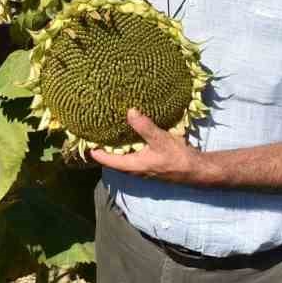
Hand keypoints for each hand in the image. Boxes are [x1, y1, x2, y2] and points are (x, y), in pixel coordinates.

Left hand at [88, 109, 205, 184]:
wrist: (195, 170)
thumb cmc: (177, 157)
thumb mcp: (160, 139)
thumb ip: (144, 127)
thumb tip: (129, 112)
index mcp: (133, 166)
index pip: (109, 161)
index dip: (96, 153)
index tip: (86, 145)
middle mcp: (136, 170)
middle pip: (114, 161)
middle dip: (104, 151)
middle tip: (95, 137)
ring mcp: (144, 168)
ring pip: (124, 160)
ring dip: (116, 150)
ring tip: (109, 136)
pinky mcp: (151, 165)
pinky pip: (134, 157)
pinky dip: (128, 149)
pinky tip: (131, 138)